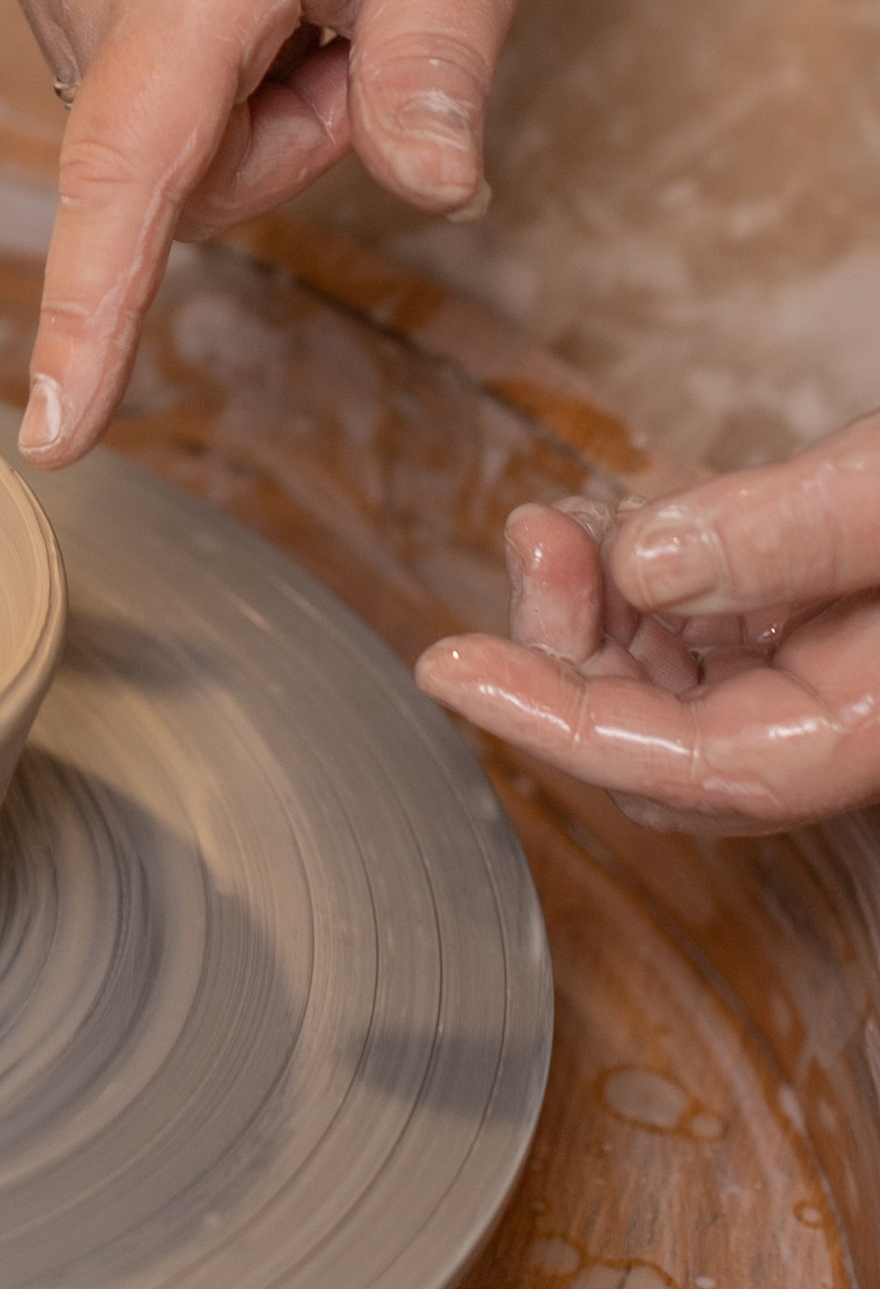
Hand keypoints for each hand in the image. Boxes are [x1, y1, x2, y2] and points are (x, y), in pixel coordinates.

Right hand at [0, 0, 565, 467]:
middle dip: (282, 135)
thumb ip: (438, 66)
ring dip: (246, 86)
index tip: (55, 433)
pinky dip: (204, 42)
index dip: (91, 313)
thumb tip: (428, 185)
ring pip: (144, 122)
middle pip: (168, 168)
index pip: (125, 173)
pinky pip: (123, 63)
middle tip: (371, 15)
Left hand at [419, 434, 879, 830]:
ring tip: (561, 522)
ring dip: (590, 606)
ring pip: (667, 685)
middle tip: (536, 537)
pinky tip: (607, 526)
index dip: (553, 722)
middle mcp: (839, 721)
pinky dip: (636, 583)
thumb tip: (642, 564)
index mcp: (863, 727)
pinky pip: (702, 634)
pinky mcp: (812, 625)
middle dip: (564, 646)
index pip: (685, 766)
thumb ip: (784, 536)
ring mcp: (821, 674)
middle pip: (658, 736)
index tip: (450, 669)